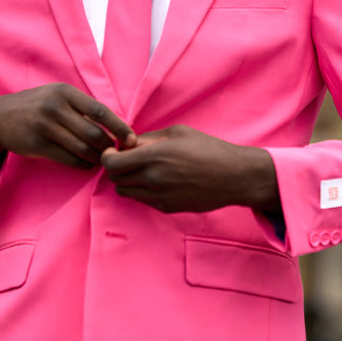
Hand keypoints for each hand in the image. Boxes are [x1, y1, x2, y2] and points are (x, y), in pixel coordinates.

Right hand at [0, 83, 135, 173]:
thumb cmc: (37, 106)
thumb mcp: (57, 96)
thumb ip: (82, 106)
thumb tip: (115, 124)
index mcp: (65, 92)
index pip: (100, 111)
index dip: (119, 127)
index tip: (132, 139)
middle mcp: (55, 107)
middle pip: (93, 133)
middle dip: (109, 147)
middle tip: (116, 154)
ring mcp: (44, 126)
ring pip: (82, 148)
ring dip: (97, 158)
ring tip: (102, 161)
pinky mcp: (37, 145)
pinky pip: (68, 158)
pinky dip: (82, 164)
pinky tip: (86, 164)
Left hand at [100, 124, 280, 213]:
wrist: (233, 176)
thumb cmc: (208, 149)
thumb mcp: (178, 133)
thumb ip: (149, 138)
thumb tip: (127, 143)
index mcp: (155, 155)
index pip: (112, 162)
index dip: (108, 156)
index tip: (115, 150)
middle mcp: (154, 178)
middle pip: (115, 178)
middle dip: (117, 167)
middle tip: (128, 159)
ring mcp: (159, 196)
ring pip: (125, 191)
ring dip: (127, 180)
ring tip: (143, 170)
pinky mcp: (166, 208)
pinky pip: (141, 200)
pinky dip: (142, 191)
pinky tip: (157, 180)